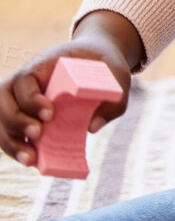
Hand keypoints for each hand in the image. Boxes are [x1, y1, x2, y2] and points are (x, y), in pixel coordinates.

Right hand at [0, 11, 139, 166]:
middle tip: (39, 134)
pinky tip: (31, 161)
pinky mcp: (24, 116)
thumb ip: (112, 100)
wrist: (95, 59)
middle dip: (17, 121)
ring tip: (31, 159)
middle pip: (4, 101)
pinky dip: (16, 147)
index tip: (50, 114)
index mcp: (43, 65)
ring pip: (2, 120)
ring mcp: (19, 99)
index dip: (32, 99)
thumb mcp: (116, 76)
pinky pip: (10, 132)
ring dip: (12, 141)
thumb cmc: (103, 67)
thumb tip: (92, 128)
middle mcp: (24, 82)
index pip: (26, 81)